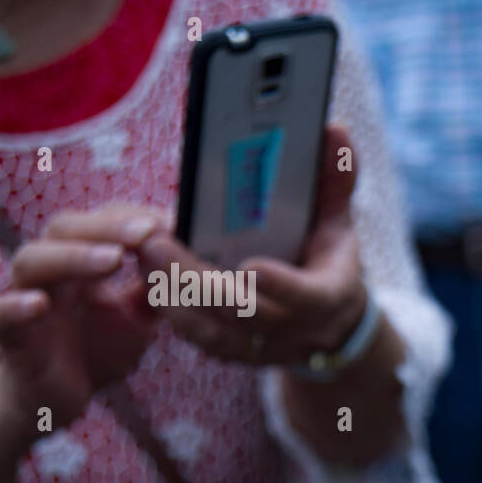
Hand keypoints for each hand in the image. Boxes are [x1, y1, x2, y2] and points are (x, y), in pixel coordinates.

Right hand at [0, 204, 158, 482]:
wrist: (54, 399)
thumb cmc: (93, 349)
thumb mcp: (137, 318)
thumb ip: (158, 290)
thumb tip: (190, 262)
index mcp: (80, 261)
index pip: (99, 221)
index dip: (132, 218)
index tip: (171, 222)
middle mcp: (50, 272)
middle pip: (65, 229)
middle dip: (108, 227)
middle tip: (148, 232)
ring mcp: (24, 299)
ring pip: (33, 262)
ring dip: (73, 257)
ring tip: (113, 260)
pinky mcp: (9, 335)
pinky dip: (15, 307)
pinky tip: (38, 304)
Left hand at [135, 125, 366, 366]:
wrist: (329, 325)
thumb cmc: (328, 260)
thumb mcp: (339, 221)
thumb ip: (336, 179)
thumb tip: (334, 129)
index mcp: (328, 296)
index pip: (309, 298)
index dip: (283, 287)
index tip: (251, 266)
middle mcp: (295, 330)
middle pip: (245, 315)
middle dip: (198, 281)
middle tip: (155, 242)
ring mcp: (263, 347)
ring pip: (213, 331)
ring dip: (173, 294)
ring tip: (142, 251)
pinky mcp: (234, 352)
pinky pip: (197, 337)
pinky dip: (170, 307)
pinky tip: (146, 273)